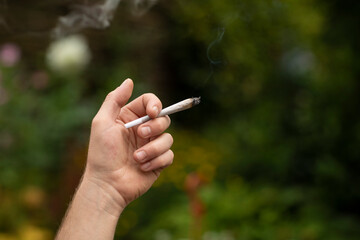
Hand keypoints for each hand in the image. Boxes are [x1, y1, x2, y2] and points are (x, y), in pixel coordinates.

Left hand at [83, 79, 172, 211]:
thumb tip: (129, 81)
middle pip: (164, 118)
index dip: (155, 104)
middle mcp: (143, 130)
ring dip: (153, 148)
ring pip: (168, 138)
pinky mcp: (158, 162)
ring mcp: (151, 146)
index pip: (150, 102)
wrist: (107, 185)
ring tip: (136, 158)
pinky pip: (169, 155)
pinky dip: (157, 161)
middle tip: (142, 134)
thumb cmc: (102, 154)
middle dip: (155, 126)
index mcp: (130, 118)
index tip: (152, 113)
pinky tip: (142, 168)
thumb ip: (114, 100)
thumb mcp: (102, 122)